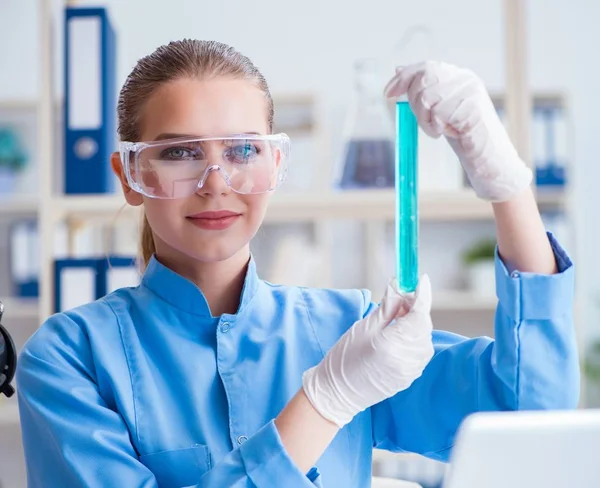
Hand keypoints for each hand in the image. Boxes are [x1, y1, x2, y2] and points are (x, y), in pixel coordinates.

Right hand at [302, 275, 433, 427]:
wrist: (337, 393)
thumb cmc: (345, 358)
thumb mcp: (364, 327)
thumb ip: (387, 307)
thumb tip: (398, 287)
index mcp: (395, 344)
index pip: (419, 314)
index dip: (423, 294)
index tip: (422, 279)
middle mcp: (408, 358)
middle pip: (423, 325)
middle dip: (416, 307)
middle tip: (399, 297)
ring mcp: (412, 370)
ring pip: (423, 337)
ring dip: (415, 323)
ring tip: (395, 316)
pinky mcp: (410, 376)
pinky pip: (419, 350)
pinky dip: (413, 337)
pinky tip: (398, 333)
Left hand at [384, 61, 531, 201]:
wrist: (488, 156)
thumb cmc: (463, 134)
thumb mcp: (439, 109)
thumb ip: (423, 90)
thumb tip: (398, 70)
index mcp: (458, 76)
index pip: (425, 67)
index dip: (403, 78)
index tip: (387, 94)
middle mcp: (465, 78)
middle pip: (423, 79)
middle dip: (414, 102)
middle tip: (424, 121)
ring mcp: (469, 91)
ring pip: (427, 97)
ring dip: (425, 120)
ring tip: (439, 130)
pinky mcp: (470, 107)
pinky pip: (437, 114)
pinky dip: (436, 128)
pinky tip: (450, 133)